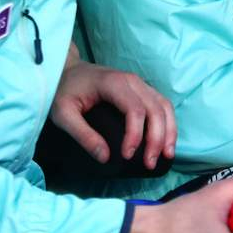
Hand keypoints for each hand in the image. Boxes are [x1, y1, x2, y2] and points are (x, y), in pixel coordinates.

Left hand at [50, 46, 176, 168]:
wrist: (67, 69)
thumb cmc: (64, 91)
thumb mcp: (64, 114)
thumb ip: (82, 135)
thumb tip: (105, 158)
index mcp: (113, 83)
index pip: (135, 109)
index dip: (135, 135)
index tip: (126, 156)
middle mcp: (131, 80)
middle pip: (155, 108)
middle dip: (157, 138)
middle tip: (150, 163)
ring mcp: (139, 83)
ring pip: (164, 105)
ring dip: (169, 131)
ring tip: (167, 155)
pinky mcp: (141, 89)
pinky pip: (161, 104)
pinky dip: (167, 123)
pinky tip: (165, 141)